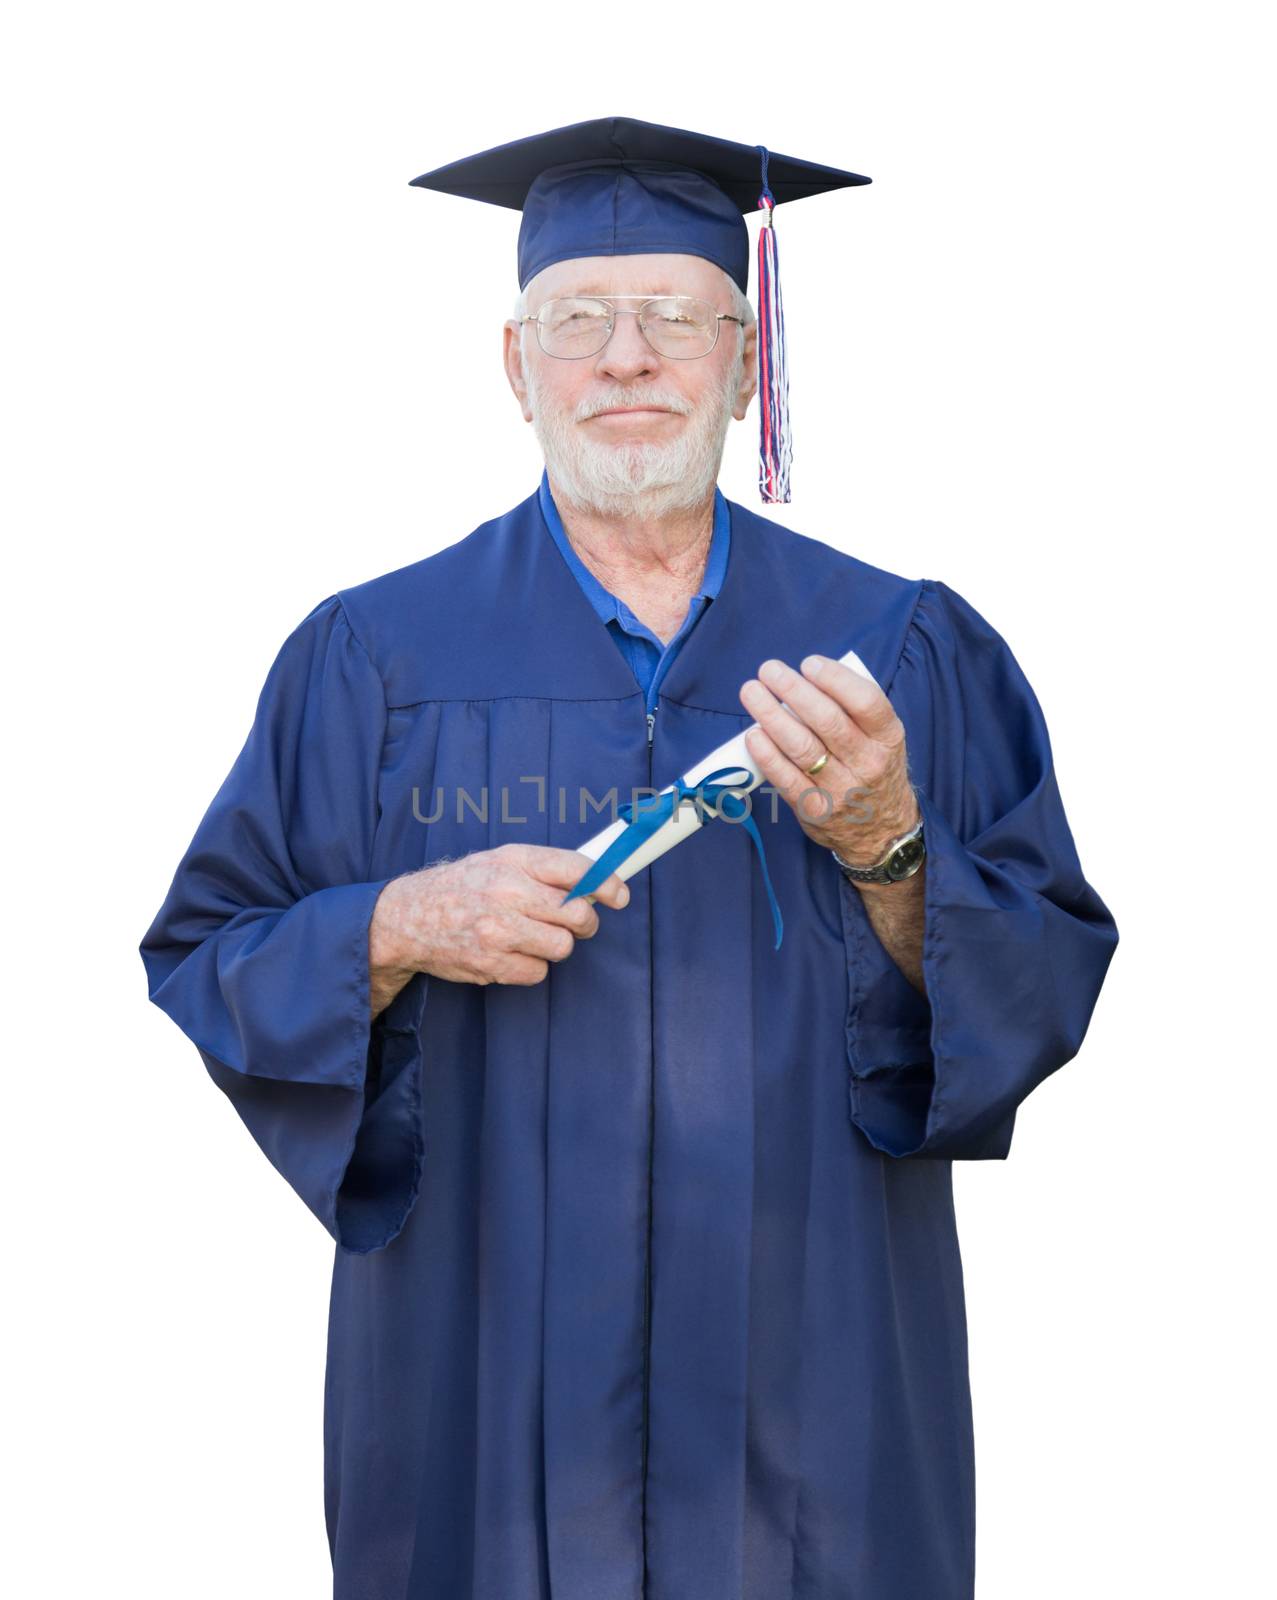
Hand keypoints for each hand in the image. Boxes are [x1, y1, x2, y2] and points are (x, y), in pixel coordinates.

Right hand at [368, 844, 629, 1009]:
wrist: (407, 919)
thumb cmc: (462, 887)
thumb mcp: (500, 861)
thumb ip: (544, 870)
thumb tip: (596, 883)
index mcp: (514, 860)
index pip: (576, 869)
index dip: (607, 884)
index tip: (619, 896)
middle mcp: (508, 892)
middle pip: (577, 915)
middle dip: (584, 923)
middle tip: (575, 923)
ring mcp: (499, 930)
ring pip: (562, 947)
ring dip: (555, 946)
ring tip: (533, 936)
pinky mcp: (491, 963)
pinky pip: (537, 972)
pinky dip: (531, 966)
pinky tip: (510, 953)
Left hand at [739, 655, 919, 867]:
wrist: (883, 831)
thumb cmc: (874, 770)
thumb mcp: (882, 739)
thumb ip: (854, 710)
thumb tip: (808, 678)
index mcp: (888, 738)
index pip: (865, 702)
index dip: (835, 679)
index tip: (808, 663)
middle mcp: (868, 763)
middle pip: (828, 721)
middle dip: (793, 690)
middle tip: (769, 670)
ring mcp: (841, 789)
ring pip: (802, 747)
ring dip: (771, 716)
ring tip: (752, 692)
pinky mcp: (815, 809)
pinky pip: (786, 778)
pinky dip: (766, 754)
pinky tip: (753, 734)